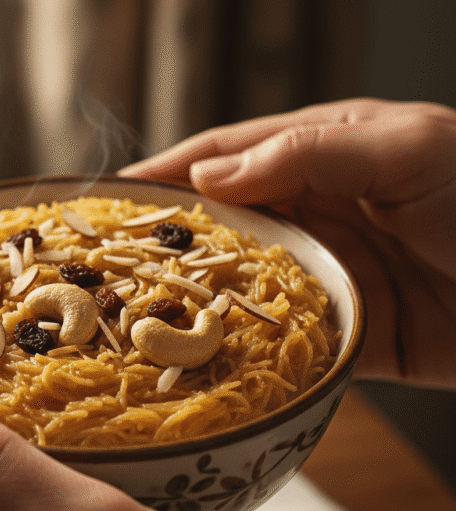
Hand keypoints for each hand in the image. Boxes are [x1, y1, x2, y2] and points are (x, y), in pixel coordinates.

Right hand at [120, 99, 455, 386]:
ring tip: (132, 317)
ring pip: (239, 286)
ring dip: (191, 301)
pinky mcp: (339, 333)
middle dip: (164, 243)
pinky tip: (197, 361)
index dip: (166, 174)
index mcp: (319, 155)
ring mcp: (322, 275)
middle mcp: (312, 213)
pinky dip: (239, 351)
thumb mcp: (405, 149)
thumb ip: (309, 153)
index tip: (109, 197)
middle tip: (105, 266)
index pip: (225, 157)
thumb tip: (208, 176)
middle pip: (221, 225)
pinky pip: (277, 342)